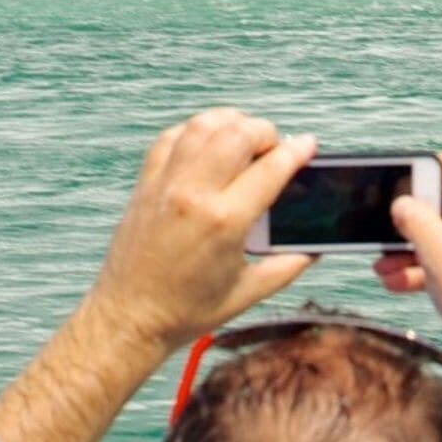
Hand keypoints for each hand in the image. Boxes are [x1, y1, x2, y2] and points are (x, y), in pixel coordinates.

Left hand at [84, 109, 315, 349]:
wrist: (129, 317)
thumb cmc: (184, 310)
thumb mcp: (247, 293)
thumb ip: (286, 267)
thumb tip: (313, 250)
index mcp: (225, 222)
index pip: (271, 168)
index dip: (297, 151)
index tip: (308, 144)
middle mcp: (195, 195)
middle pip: (238, 134)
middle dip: (266, 132)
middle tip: (274, 147)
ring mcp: (166, 184)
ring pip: (203, 126)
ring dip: (230, 123)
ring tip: (243, 137)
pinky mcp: (146, 184)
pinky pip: (170, 138)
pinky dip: (193, 131)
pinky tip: (206, 142)